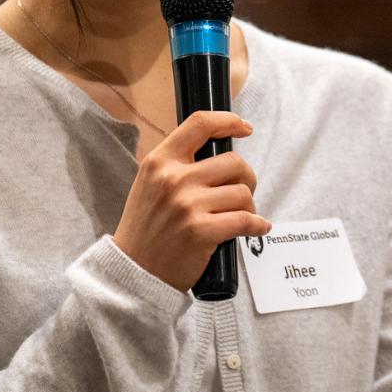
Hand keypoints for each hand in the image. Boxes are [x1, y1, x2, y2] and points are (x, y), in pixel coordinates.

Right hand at [113, 111, 271, 290]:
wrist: (133, 270)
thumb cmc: (147, 227)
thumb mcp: (150, 184)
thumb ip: (178, 165)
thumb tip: (220, 153)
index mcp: (160, 161)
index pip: (199, 124)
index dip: (228, 121)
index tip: (244, 127)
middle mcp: (174, 179)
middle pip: (234, 162)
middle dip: (246, 178)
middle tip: (240, 194)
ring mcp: (188, 205)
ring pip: (243, 193)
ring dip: (249, 206)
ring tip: (238, 216)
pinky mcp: (202, 231)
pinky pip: (246, 220)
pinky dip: (258, 225)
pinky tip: (257, 228)